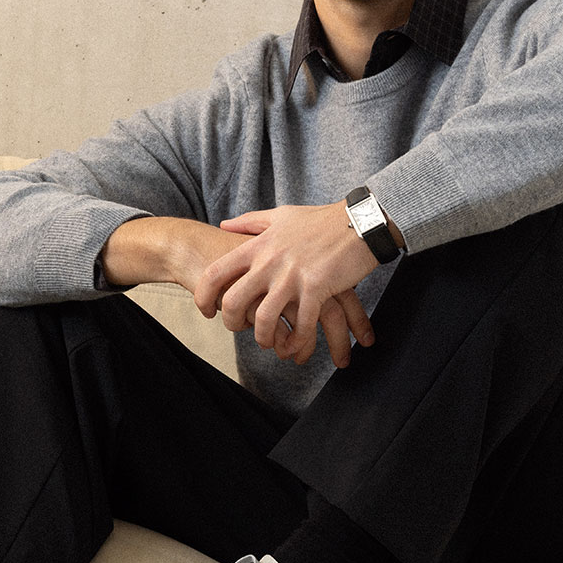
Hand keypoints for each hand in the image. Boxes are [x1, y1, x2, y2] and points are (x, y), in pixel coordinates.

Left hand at [195, 202, 380, 367]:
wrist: (360, 223)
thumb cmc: (320, 221)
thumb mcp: (280, 216)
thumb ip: (250, 222)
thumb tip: (225, 224)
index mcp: (258, 246)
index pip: (216, 273)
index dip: (203, 296)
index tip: (206, 310)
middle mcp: (270, 262)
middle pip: (233, 302)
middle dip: (231, 324)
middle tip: (239, 331)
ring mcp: (292, 276)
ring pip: (264, 320)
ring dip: (264, 339)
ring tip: (270, 343)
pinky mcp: (316, 288)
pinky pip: (301, 324)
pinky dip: (297, 341)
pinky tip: (297, 347)